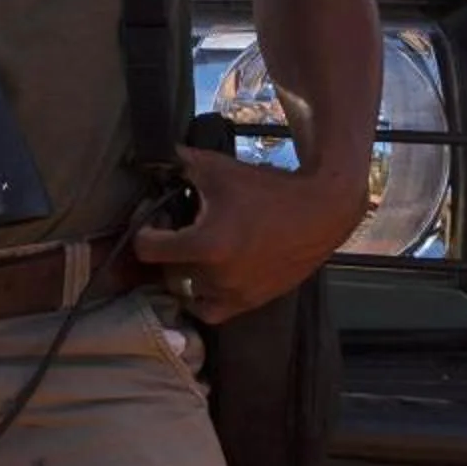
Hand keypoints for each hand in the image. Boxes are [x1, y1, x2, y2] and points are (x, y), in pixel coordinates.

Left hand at [133, 147, 365, 322]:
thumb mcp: (217, 169)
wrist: (321, 212)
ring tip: (191, 253)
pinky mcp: (252, 302)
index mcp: (205, 245)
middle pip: (167, 270)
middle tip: (175, 232)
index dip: (145, 231)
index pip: (147, 249)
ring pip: (188, 292)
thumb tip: (155, 154)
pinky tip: (205, 275)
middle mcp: (217, 277)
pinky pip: (212, 311)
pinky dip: (202, 298)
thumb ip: (179, 163)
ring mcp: (235, 294)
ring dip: (183, 275)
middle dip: (167, 251)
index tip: (156, 220)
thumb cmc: (267, 190)